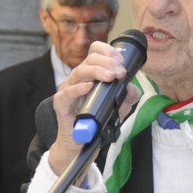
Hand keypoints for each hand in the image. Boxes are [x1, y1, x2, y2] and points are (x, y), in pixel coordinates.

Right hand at [44, 41, 137, 175]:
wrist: (80, 141)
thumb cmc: (95, 120)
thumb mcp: (118, 108)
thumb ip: (127, 97)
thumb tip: (132, 88)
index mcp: (90, 73)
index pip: (95, 51)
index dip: (108, 51)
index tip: (121, 61)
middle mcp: (78, 77)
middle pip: (89, 59)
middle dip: (107, 62)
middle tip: (120, 72)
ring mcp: (68, 89)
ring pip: (80, 72)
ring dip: (97, 71)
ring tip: (110, 77)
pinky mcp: (61, 103)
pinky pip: (67, 92)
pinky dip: (78, 88)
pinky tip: (89, 87)